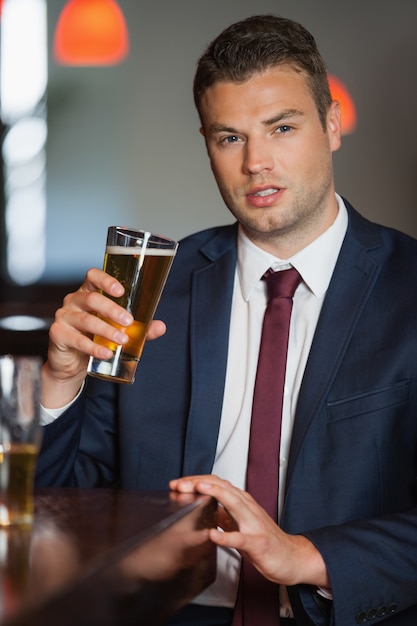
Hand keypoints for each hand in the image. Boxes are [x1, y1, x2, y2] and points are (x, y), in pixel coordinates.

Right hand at [42, 268, 165, 407]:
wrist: (72, 364)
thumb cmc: (95, 339)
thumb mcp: (118, 331)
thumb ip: (140, 329)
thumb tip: (160, 326)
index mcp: (88, 293)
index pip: (93, 276)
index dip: (106, 280)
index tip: (121, 290)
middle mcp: (74, 301)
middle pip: (92, 299)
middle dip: (112, 310)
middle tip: (129, 322)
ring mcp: (64, 317)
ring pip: (86, 320)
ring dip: (107, 330)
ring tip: (122, 340)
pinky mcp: (58, 334)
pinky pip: (77, 340)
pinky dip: (94, 347)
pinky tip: (106, 353)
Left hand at [170, 475, 329, 587]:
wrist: (292, 557)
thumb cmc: (265, 540)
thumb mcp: (240, 522)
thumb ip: (223, 513)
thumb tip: (202, 505)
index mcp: (242, 502)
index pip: (217, 483)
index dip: (196, 481)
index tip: (177, 484)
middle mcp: (248, 507)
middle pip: (222, 487)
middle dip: (199, 483)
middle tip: (178, 484)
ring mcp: (253, 524)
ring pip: (234, 503)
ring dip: (215, 494)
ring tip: (197, 490)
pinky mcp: (257, 543)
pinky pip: (240, 538)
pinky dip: (226, 537)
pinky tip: (214, 536)